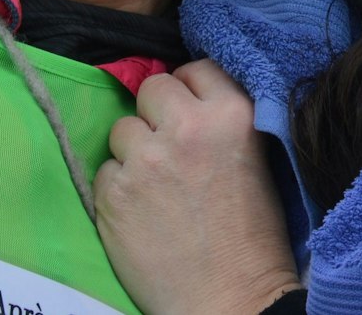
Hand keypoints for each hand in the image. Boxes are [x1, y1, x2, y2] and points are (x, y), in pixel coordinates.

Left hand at [95, 60, 300, 314]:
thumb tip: (186, 96)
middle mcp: (188, 128)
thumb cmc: (252, 237)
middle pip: (152, 89)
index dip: (190, 92)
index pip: (195, 69)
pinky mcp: (114, 194)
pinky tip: (141, 213)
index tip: (190, 115)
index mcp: (233, 115)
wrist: (231, 299)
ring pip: (122, 129)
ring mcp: (146, 159)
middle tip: (170, 149)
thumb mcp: (257, 158)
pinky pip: (104, 171)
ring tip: (156, 187)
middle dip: (157, 115)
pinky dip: (117, 190)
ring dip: (134, 152)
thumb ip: (222, 120)